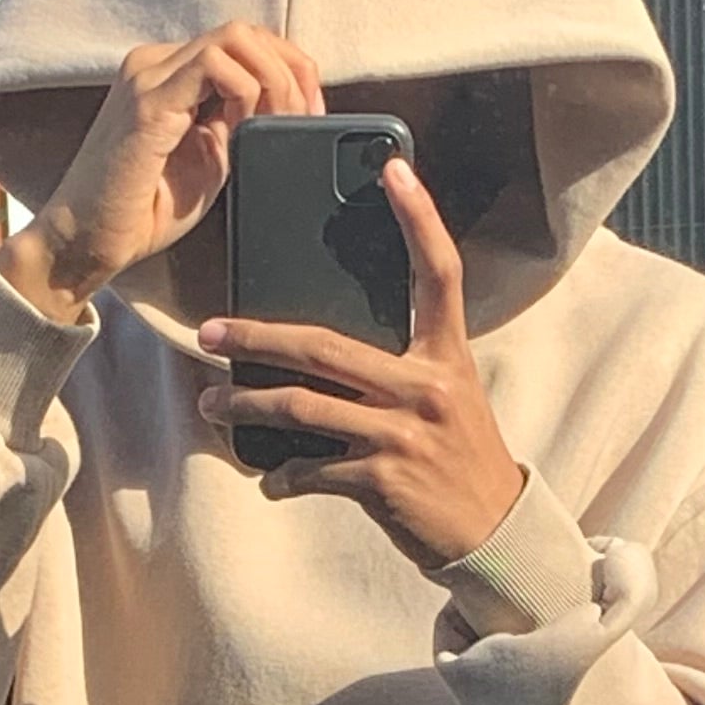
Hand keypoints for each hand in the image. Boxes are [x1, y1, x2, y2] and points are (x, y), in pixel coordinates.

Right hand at [0, 23, 321, 322]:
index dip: (288, 70)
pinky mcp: (147, 101)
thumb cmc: (140, 211)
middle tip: (307, 117)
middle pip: (245, 32)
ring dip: (274, 78)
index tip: (309, 114)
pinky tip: (248, 127)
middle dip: (291, 68)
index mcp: (171, 75)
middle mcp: (157, 64)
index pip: (243, 45)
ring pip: (235, 38)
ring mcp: (149, 76)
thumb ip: (238, 125)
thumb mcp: (210, 161)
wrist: (85, 242)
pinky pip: (214, 66)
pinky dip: (247, 91)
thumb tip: (282, 107)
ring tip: (282, 122)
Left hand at [193, 156, 524, 574]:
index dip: (419, 217)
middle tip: (211, 330)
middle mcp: (426, 387)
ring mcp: (403, 434)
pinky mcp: (383, 480)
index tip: (394, 168)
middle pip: (324, 346)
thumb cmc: (459, 460)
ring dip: (247, 406)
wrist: (493, 535)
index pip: (439, 272)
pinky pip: (312, 469)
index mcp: (447, 356)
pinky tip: (272, 477)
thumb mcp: (447, 398)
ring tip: (214, 403)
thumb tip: (321, 352)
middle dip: (256, 336)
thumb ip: (401, 367)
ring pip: (303, 407)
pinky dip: (282, 475)